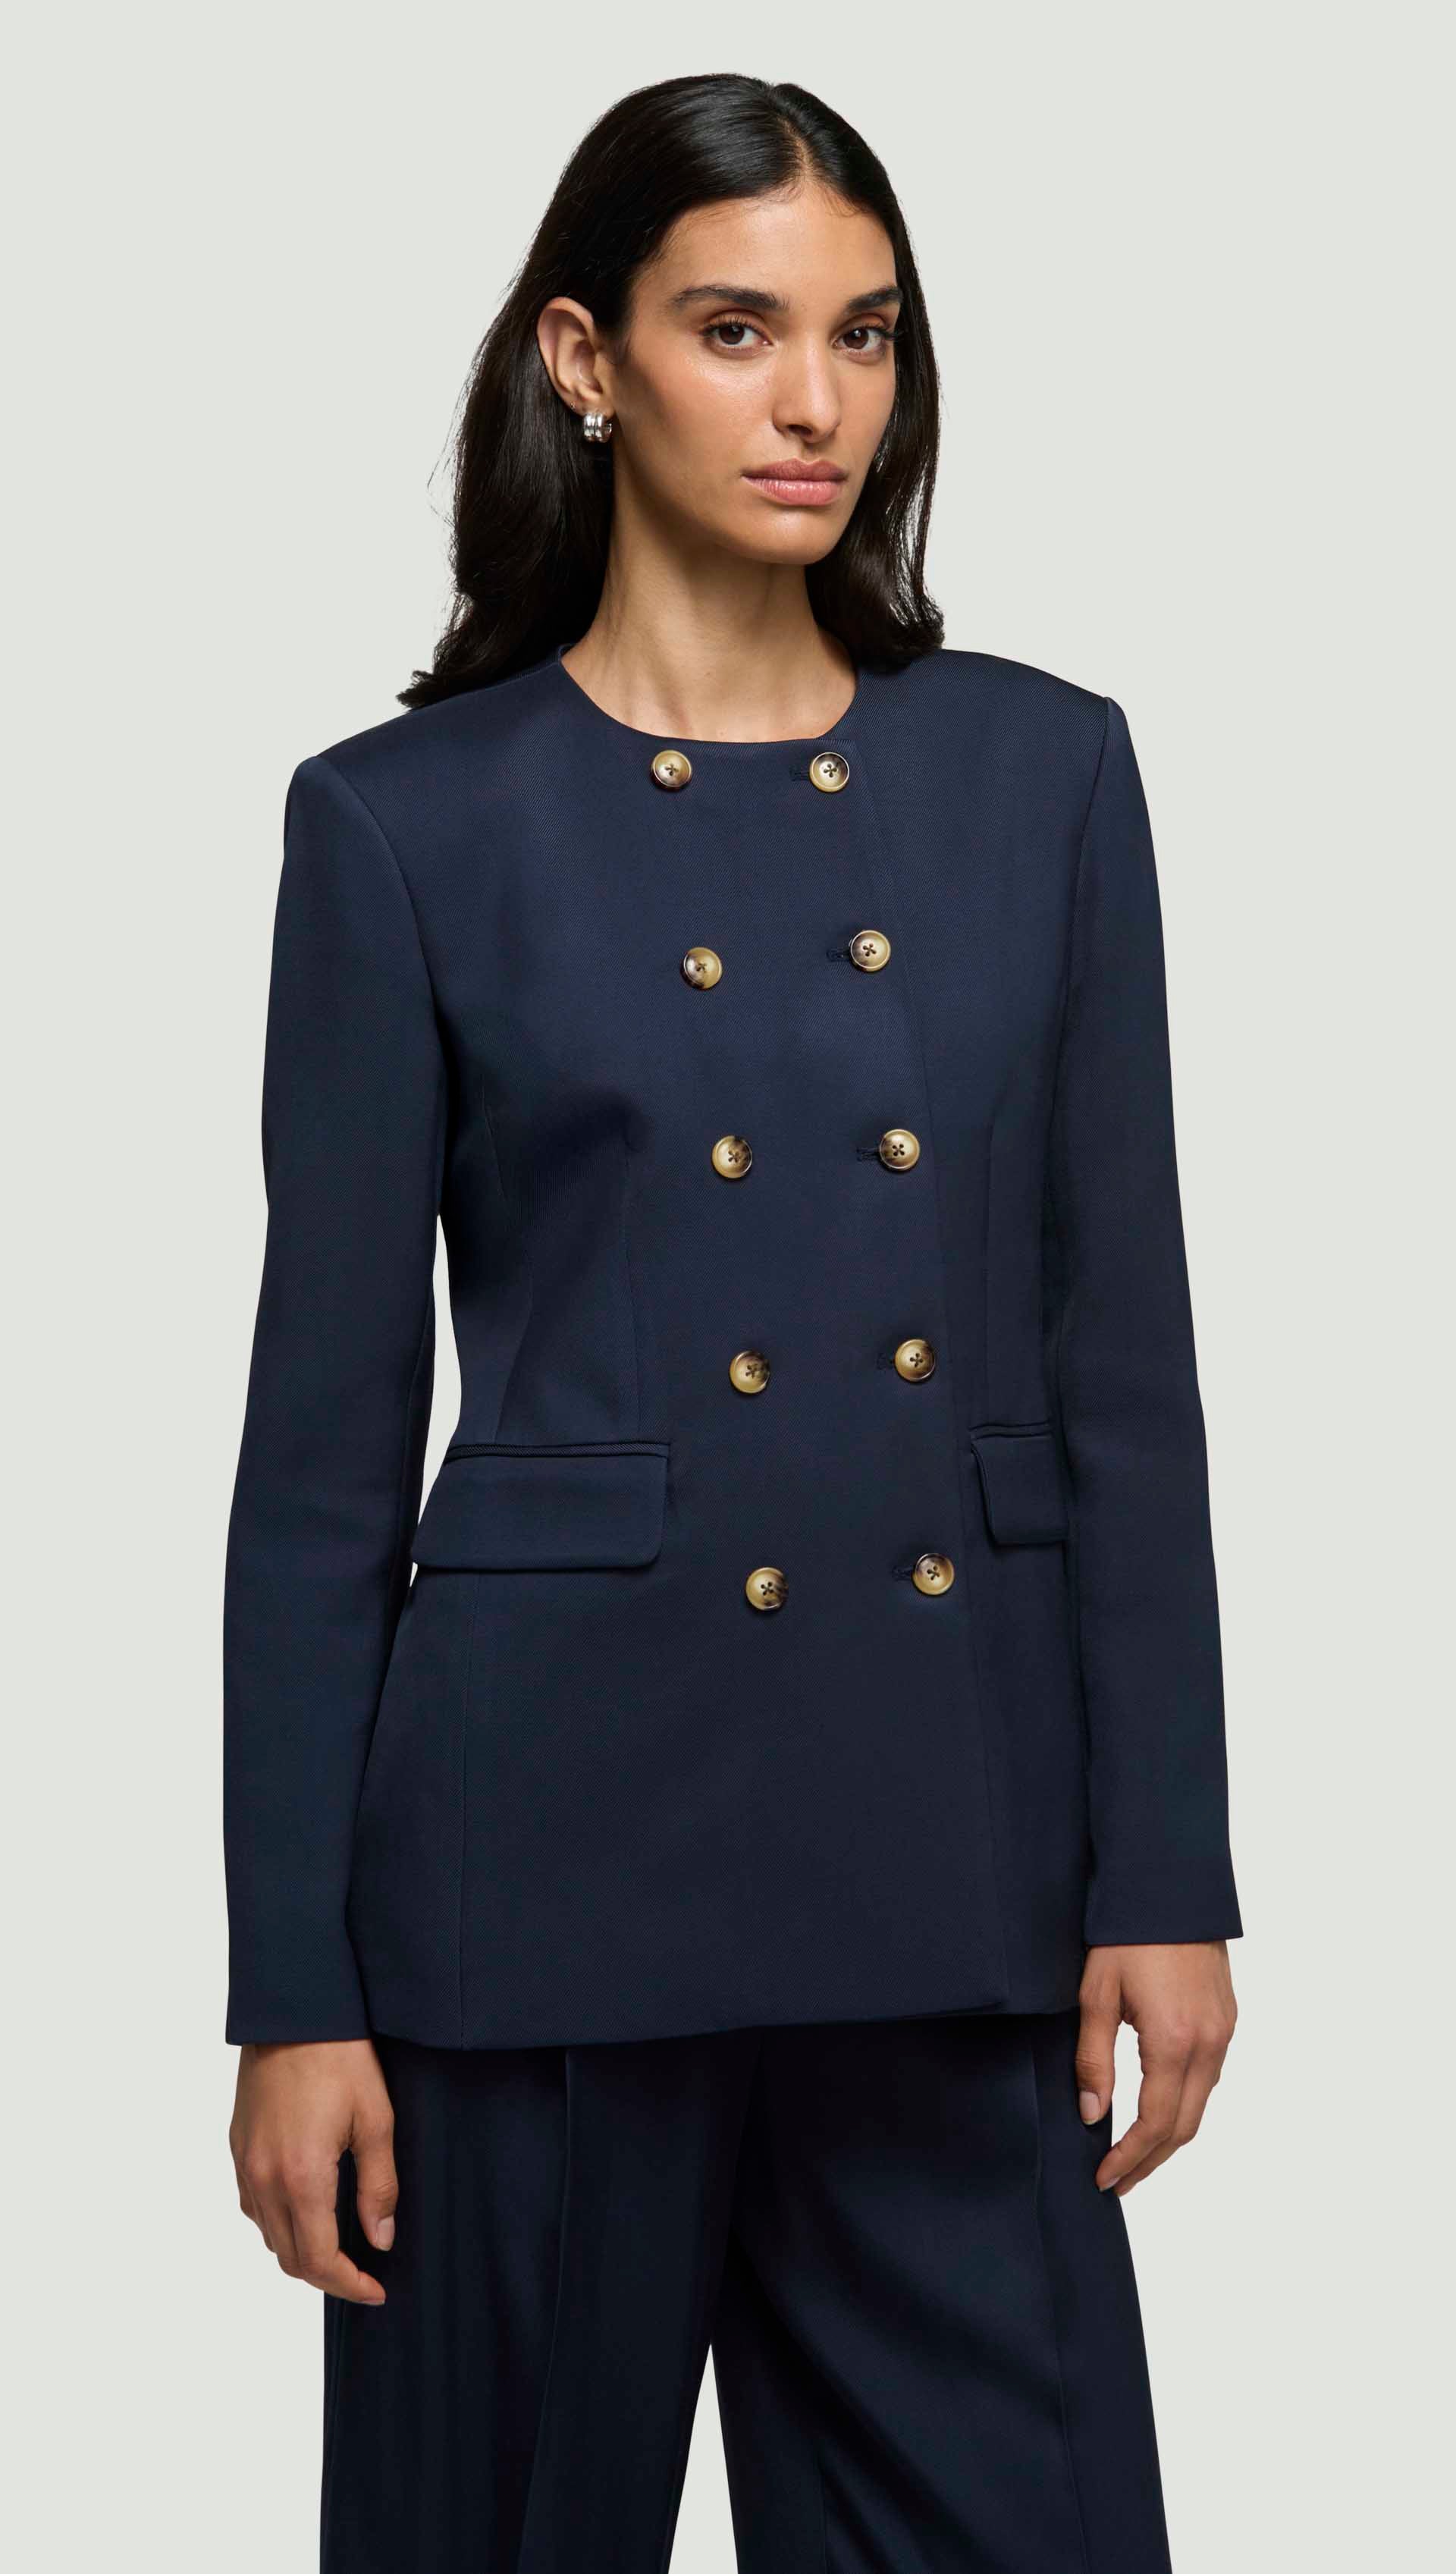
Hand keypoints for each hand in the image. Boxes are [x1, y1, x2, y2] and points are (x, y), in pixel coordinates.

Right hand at [230, 2038, 397, 2302]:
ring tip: (338, 2247)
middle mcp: (264, 2179)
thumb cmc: (340, 2059)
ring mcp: (245, 2163)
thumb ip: (378, 2186)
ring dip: (301, 2252)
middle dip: (327, 2276)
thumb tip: (380, 2239)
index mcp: (301, 2178)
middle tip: (362, 2275)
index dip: (349, 2284)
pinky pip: (253, 2205)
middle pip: (290, 2257)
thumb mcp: (376, 2120)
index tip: (376, 2290)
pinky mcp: (237, 2146)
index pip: (319, 2260)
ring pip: (268, 2235)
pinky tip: (305, 2210)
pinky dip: (278, 2223)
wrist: (293, 2012)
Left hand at [1076, 1942, 1236, 2196]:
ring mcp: (1224, 2032)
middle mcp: (1208, 2044)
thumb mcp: (1096, 1994)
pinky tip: (1160, 2109)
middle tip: (1118, 2181)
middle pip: (1184, 2127)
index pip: (1154, 2123)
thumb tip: (1091, 2115)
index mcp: (1173, 2041)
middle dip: (1150, 2161)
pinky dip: (1185, 2105)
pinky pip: (1209, 2078)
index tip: (1104, 2178)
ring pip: (1201, 2105)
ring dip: (1169, 2137)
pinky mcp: (1227, 2019)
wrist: (1170, 1886)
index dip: (1128, 2157)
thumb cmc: (1126, 1934)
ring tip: (1135, 2155)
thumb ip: (1094, 2060)